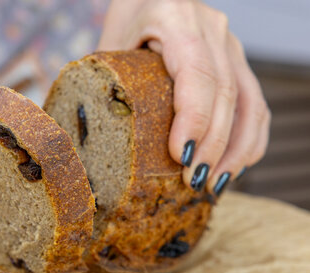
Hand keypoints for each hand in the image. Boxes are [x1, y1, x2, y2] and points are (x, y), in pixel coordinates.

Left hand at [98, 0, 270, 195]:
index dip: (194, 118)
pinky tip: (233, 165)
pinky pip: (255, 102)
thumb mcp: (110, 42)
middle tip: (193, 181)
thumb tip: (89, 141)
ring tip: (214, 184)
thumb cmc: (126, 20)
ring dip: (236, 149)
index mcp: (175, 18)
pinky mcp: (237, 60)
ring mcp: (230, 43)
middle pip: (225, 93)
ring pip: (249, 102)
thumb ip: (106, 82)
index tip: (181, 155)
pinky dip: (249, 138)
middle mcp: (212, 28)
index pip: (196, 73)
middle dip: (213, 145)